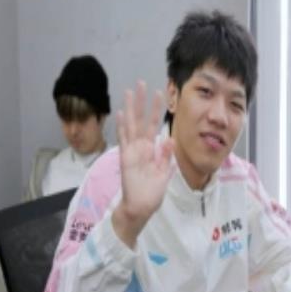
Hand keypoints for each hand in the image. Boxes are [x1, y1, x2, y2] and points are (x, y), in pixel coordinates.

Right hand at [112, 81, 173, 247]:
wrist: (140, 208)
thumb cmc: (151, 194)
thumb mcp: (164, 174)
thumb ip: (166, 157)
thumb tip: (171, 139)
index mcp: (151, 151)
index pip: (155, 126)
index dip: (156, 110)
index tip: (160, 94)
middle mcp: (140, 147)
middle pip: (141, 120)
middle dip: (142, 102)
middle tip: (142, 83)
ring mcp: (132, 151)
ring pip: (131, 125)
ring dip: (130, 109)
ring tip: (129, 91)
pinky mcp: (126, 158)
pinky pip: (123, 140)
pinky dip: (122, 127)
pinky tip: (120, 113)